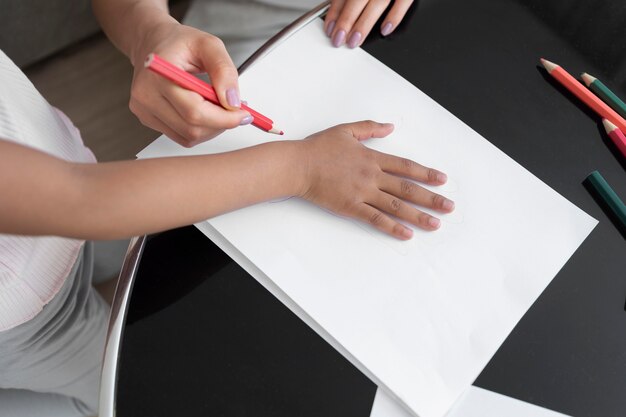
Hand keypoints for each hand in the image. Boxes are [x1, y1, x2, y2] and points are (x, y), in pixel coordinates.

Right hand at [130, 22, 250, 146]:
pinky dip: (200, 130)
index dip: (224, 118)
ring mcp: (144, 110)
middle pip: (192, 128)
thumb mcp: (209, 45)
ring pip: (188, 137)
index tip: (243, 114)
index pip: (194, 111)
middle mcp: (146, 95)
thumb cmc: (179, 42)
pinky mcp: (147, 119)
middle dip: (221, 123)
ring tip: (219, 108)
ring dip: (212, 128)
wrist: (152, 43)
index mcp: (159, 74)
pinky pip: (181, 137)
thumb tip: (233, 102)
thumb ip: (224, 71)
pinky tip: (205, 112)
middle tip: (235, 111)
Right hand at [298, 121, 453, 239]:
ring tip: (435, 224)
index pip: (405, 167)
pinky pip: (375, 218)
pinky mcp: (351, 207)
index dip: (425, 173)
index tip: (442, 179)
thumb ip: (370, 127)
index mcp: (372, 157)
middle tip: (449, 206)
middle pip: (407, 188)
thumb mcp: (346, 130)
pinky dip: (392, 226)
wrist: (298, 165)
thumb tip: (390, 126)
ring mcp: (362, 192)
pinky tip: (406, 234)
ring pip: (396, 205)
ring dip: (418, 215)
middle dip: (431, 198)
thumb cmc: (318, 148)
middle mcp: (371, 176)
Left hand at [324, 0, 413, 47]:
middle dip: (346, 21)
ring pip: (377, 3)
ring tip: (354, 40)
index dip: (335, 12)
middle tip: (338, 39)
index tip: (330, 28)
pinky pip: (404, 2)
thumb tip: (336, 12)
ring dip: (364, 23)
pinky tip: (385, 30)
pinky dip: (394, 16)